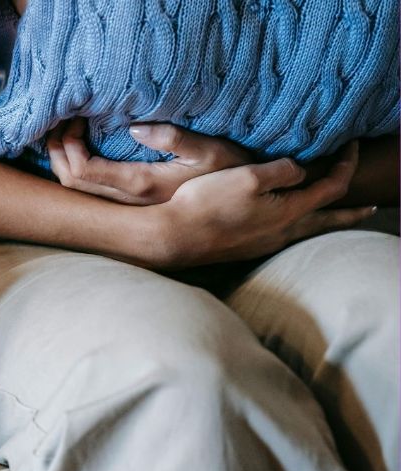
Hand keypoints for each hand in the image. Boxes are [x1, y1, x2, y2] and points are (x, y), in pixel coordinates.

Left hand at [48, 118, 249, 204]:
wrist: (243, 206)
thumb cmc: (231, 173)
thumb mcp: (211, 151)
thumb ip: (175, 139)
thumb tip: (134, 129)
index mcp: (142, 185)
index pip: (83, 172)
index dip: (68, 146)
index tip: (76, 118)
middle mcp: (129, 202)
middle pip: (71, 183)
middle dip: (57, 151)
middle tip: (62, 121)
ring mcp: (128, 206)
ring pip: (77, 191)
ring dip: (63, 161)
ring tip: (66, 132)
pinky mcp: (132, 205)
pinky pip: (90, 192)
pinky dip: (75, 169)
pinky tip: (81, 149)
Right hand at [154, 141, 375, 266]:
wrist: (175, 236)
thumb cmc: (208, 204)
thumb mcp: (248, 176)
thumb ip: (281, 170)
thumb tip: (299, 170)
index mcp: (289, 211)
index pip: (331, 187)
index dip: (346, 165)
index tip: (351, 146)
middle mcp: (283, 232)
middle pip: (328, 221)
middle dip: (351, 212)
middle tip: (372, 208)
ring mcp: (264, 243)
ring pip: (307, 230)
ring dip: (326, 221)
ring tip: (334, 216)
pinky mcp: (247, 247)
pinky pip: (285, 235)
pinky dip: (300, 226)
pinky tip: (288, 223)